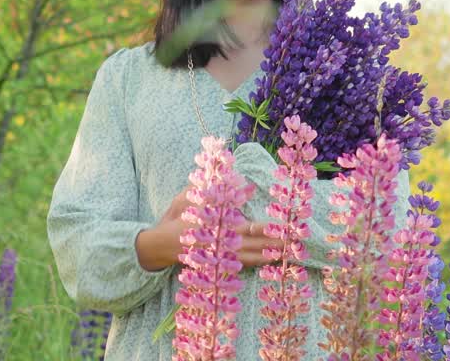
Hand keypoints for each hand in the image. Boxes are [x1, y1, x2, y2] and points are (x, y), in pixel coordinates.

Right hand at [136, 185, 282, 270]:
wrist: (159, 246)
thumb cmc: (176, 219)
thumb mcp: (188, 198)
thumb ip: (212, 191)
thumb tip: (242, 184)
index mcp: (213, 223)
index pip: (243, 224)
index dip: (263, 226)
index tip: (280, 223)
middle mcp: (219, 241)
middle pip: (250, 242)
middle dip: (271, 241)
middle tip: (291, 240)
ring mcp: (218, 255)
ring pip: (248, 256)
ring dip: (267, 254)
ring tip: (284, 252)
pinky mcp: (216, 264)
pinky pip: (240, 265)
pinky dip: (255, 262)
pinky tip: (267, 260)